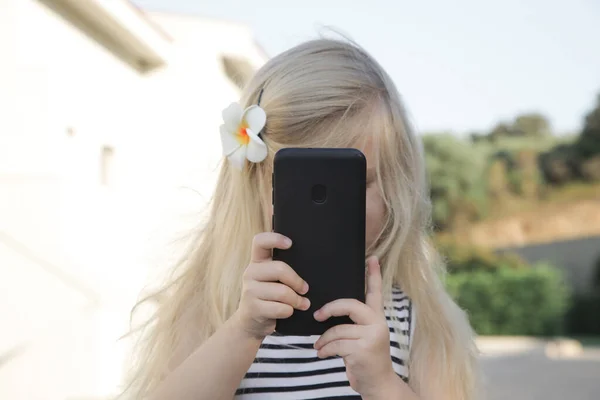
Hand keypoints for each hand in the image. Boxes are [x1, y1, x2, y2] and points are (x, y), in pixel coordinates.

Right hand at [232, 232, 309, 339]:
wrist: (251, 323)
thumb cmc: (269, 297)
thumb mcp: (271, 280)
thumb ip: (281, 270)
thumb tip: (309, 263)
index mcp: (257, 262)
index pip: (260, 241)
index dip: (275, 239)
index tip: (290, 243)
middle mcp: (250, 273)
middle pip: (280, 269)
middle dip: (297, 281)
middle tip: (305, 289)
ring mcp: (249, 291)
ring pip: (282, 292)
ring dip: (297, 300)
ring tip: (303, 304)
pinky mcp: (253, 308)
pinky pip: (281, 308)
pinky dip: (290, 311)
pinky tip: (290, 312)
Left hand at [313, 256, 397, 398]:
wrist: (377, 383)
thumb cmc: (364, 358)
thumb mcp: (361, 337)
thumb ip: (352, 323)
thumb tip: (325, 312)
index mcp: (377, 317)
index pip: (375, 292)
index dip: (373, 274)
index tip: (372, 257)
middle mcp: (378, 323)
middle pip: (350, 305)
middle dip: (330, 309)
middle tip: (317, 315)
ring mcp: (372, 336)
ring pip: (338, 329)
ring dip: (324, 340)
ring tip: (319, 347)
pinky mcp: (363, 350)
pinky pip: (336, 344)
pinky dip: (325, 350)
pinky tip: (323, 354)